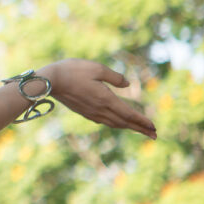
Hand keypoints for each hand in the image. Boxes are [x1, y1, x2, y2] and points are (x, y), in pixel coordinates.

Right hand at [41, 59, 156, 138]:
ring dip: (129, 127)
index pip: (129, 114)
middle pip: (124, 123)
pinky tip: (117, 123)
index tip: (154, 127)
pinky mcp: (84, 112)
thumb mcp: (97, 68)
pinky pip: (105, 121)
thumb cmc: (72, 71)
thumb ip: (115, 77)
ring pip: (114, 123)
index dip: (143, 121)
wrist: (49, 81)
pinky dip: (116, 124)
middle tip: (154, 135)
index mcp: (106, 99)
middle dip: (140, 129)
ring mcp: (91, 113)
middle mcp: (100, 110)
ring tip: (140, 130)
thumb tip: (127, 85)